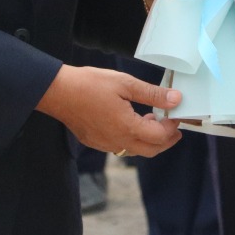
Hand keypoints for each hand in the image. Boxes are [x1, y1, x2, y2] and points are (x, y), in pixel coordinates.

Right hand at [36, 65, 182, 157]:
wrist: (58, 92)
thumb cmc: (89, 85)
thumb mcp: (125, 84)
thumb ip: (152, 94)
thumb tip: (175, 99)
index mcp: (127, 128)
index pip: (160, 136)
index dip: (172, 127)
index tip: (176, 114)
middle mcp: (118, 141)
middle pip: (152, 150)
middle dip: (166, 140)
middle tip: (174, 128)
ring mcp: (106, 144)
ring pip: (136, 151)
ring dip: (149, 140)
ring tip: (152, 121)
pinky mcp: (96, 142)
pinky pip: (121, 147)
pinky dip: (133, 139)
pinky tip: (131, 122)